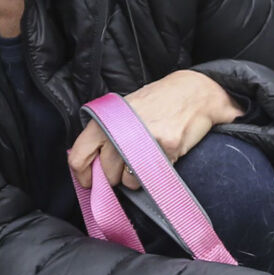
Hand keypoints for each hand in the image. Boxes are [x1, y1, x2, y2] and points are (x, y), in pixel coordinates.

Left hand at [67, 70, 243, 189]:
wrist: (194, 93)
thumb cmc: (158, 102)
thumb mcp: (124, 111)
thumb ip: (105, 135)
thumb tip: (90, 167)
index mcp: (106, 120)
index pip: (79, 157)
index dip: (84, 175)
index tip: (90, 181)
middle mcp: (122, 130)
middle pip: (106, 174)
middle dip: (115, 176)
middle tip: (127, 164)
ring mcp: (145, 141)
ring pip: (129, 181)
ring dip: (136, 177)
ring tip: (147, 158)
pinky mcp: (167, 149)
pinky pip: (153, 178)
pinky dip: (157, 172)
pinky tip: (163, 154)